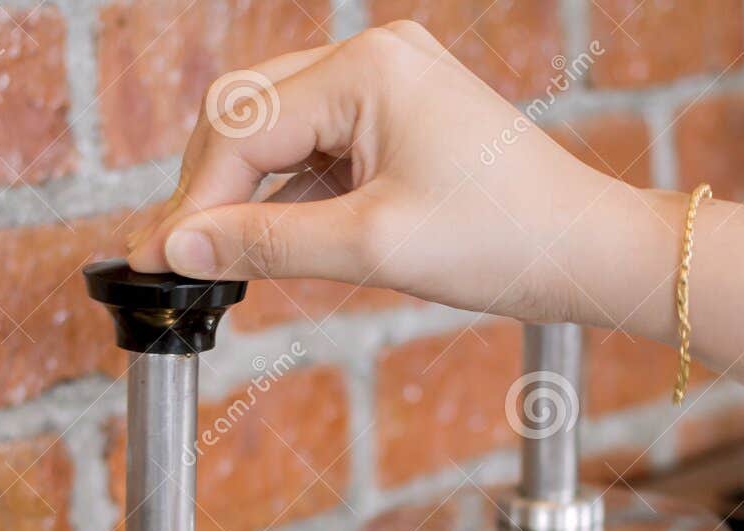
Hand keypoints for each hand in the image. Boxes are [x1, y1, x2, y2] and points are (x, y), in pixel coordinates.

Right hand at [127, 22, 681, 331]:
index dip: (194, 200)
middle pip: (248, 115)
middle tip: (173, 258)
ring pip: (277, 133)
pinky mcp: (399, 117)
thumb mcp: (371, 247)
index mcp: (365, 69)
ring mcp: (387, 83)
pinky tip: (267, 243)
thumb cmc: (503, 241)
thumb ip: (266, 243)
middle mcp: (372, 58)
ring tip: (211, 259)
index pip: (242, 128)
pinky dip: (288, 196)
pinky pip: (317, 150)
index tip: (158, 259)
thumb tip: (178, 246)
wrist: (585, 251)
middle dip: (209, 190)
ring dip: (245, 195)